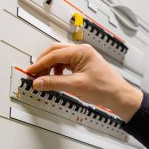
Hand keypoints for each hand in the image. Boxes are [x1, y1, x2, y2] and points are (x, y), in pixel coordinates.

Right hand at [26, 43, 142, 122]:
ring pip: (60, 58)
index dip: (40, 64)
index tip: (30, 72)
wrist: (119, 96)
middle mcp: (82, 51)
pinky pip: (66, 64)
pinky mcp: (85, 65)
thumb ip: (54, 83)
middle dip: (43, 63)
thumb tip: (38, 82)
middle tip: (34, 74)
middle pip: (56, 52)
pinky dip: (58, 71)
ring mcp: (84, 57)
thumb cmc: (105, 89)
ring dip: (50, 67)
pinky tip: (56, 79)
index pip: (54, 55)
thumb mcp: (76, 86)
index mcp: (81, 52)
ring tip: (45, 79)